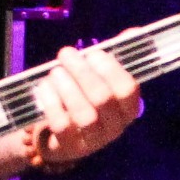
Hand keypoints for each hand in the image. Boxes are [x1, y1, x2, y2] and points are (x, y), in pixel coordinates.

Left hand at [27, 43, 141, 167]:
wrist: (63, 137)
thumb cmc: (86, 100)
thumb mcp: (102, 79)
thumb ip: (116, 57)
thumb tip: (135, 32)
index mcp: (128, 108)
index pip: (128, 89)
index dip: (110, 68)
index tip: (93, 53)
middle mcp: (114, 127)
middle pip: (102, 98)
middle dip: (82, 72)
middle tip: (66, 54)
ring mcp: (93, 140)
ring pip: (83, 114)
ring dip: (67, 87)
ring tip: (56, 71)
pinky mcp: (70, 147)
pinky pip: (61, 124)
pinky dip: (51, 102)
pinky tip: (45, 86)